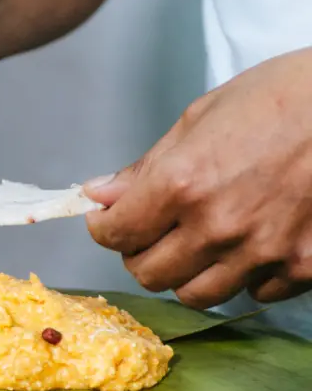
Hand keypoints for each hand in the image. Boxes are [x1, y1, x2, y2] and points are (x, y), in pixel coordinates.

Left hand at [85, 48, 311, 309]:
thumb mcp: (202, 116)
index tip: (110, 220)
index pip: (116, 234)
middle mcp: (217, 226)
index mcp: (183, 184)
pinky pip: (256, 292)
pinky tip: (252, 246)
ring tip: (201, 243)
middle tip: (153, 233)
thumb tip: (100, 194)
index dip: (105, 228)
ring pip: (196, 294)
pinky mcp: (304, 266)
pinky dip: (246, 276)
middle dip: (141, 254)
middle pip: (149, 274)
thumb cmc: (285, 95)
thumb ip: (147, 166)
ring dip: (188, 273)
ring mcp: (262, 252)